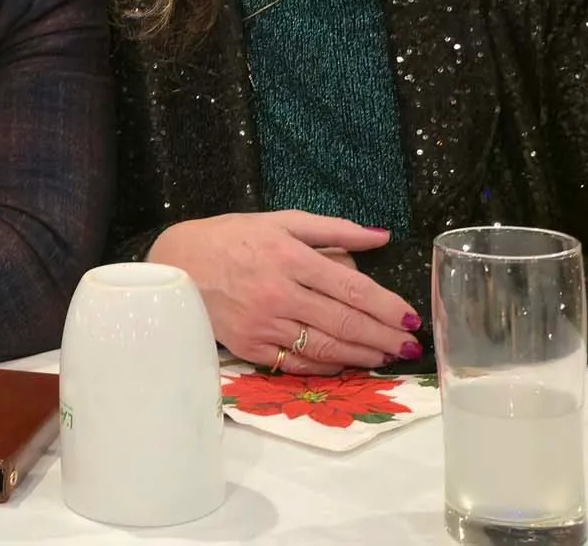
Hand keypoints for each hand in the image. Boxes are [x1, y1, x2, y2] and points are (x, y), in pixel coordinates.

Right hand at [149, 211, 420, 374]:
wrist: (177, 264)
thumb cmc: (231, 237)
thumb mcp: (280, 220)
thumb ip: (333, 229)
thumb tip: (380, 236)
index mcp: (289, 256)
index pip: (350, 287)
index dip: (385, 306)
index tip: (410, 318)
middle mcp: (279, 293)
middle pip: (344, 321)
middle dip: (383, 337)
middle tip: (410, 347)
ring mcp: (264, 324)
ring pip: (325, 347)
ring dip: (363, 355)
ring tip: (387, 357)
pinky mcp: (250, 347)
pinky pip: (298, 363)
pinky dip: (327, 366)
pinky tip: (347, 364)